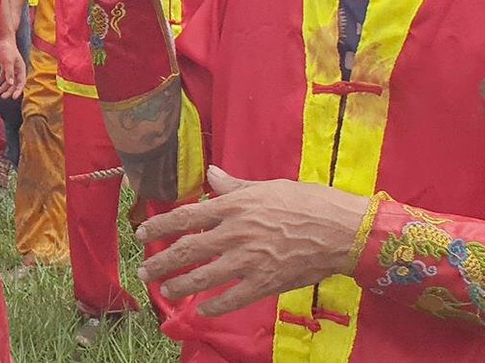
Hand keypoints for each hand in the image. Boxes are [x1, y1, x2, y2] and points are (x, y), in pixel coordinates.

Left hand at [0, 36, 26, 94]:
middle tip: (3, 96)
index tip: (14, 97)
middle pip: (14, 84)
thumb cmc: (8, 48)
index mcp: (20, 69)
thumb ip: (9, 72)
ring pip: (8, 81)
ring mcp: (11, 68)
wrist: (4, 39)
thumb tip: (11, 83)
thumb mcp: (8, 61)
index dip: (18, 90)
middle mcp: (17, 70)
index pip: (21, 83)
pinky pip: (2, 76)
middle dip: (9, 90)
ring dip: (3, 87)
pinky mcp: (5, 66)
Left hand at [136, 167, 371, 316]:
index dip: (160, 226)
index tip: (142, 233)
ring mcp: (249, 260)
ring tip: (164, 291)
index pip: (186, 217)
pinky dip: (214, 305)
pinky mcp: (265, 282)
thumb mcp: (268, 186)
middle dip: (161, 261)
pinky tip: (201, 309)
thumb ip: (234, 185)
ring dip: (179, 285)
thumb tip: (211, 174)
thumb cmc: (308, 202)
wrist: (342, 230)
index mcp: (234, 206)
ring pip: (203, 276)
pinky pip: (232, 298)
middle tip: (144, 270)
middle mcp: (235, 233)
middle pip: (187, 249)